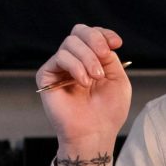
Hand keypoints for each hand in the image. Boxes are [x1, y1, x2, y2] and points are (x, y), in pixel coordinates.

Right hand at [36, 25, 132, 165]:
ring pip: (70, 43)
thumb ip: (109, 58)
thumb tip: (100, 43)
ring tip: (95, 79)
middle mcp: (74, 62)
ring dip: (87, 58)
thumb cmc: (108, 112)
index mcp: (91, 60)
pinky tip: (83, 83)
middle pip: (79, 32)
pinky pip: (60, 57)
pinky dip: (75, 66)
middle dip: (95, 41)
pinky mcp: (47, 76)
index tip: (117, 43)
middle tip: (105, 56)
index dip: (104, 34)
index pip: (92, 35)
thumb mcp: (119, 80)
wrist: (95, 134)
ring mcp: (60, 68)